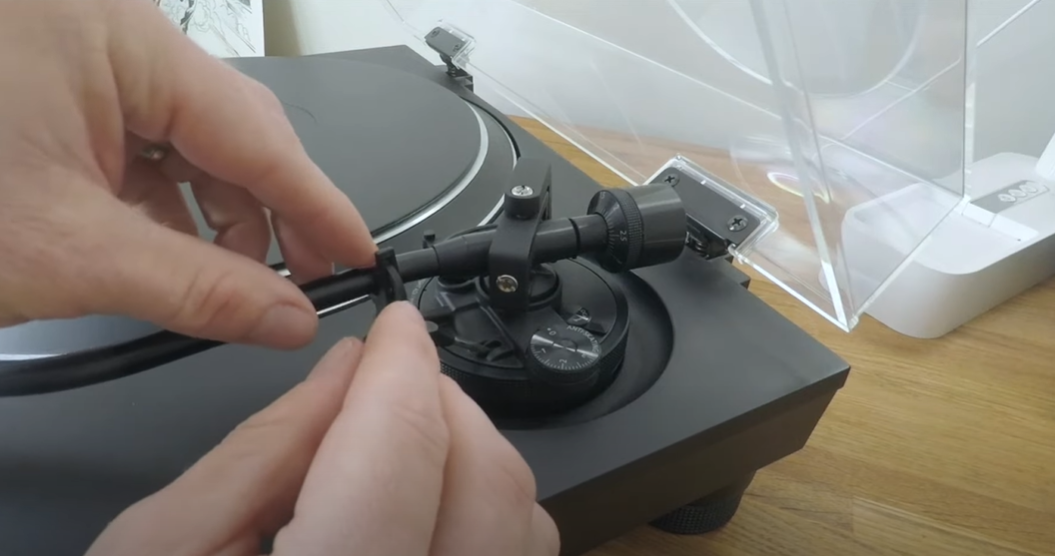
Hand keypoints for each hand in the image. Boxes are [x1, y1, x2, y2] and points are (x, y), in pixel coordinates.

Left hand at [0, 0, 375, 346]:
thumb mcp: (70, 254)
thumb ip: (197, 290)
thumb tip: (287, 317)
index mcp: (115, 39)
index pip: (254, 133)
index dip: (317, 205)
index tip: (358, 252)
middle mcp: (104, 31)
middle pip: (230, 130)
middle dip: (271, 214)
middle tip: (307, 281)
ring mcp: (78, 56)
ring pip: (188, 140)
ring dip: (219, 215)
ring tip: (238, 281)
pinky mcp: (58, 87)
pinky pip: (142, 142)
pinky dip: (167, 203)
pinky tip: (179, 252)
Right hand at [85, 303, 560, 555]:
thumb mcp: (164, 549)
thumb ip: (263, 450)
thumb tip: (346, 375)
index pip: (400, 452)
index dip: (405, 366)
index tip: (398, 327)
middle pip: (488, 481)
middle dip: (444, 402)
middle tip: (390, 382)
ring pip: (523, 523)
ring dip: (472, 455)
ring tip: (400, 447)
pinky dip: (489, 512)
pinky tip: (429, 506)